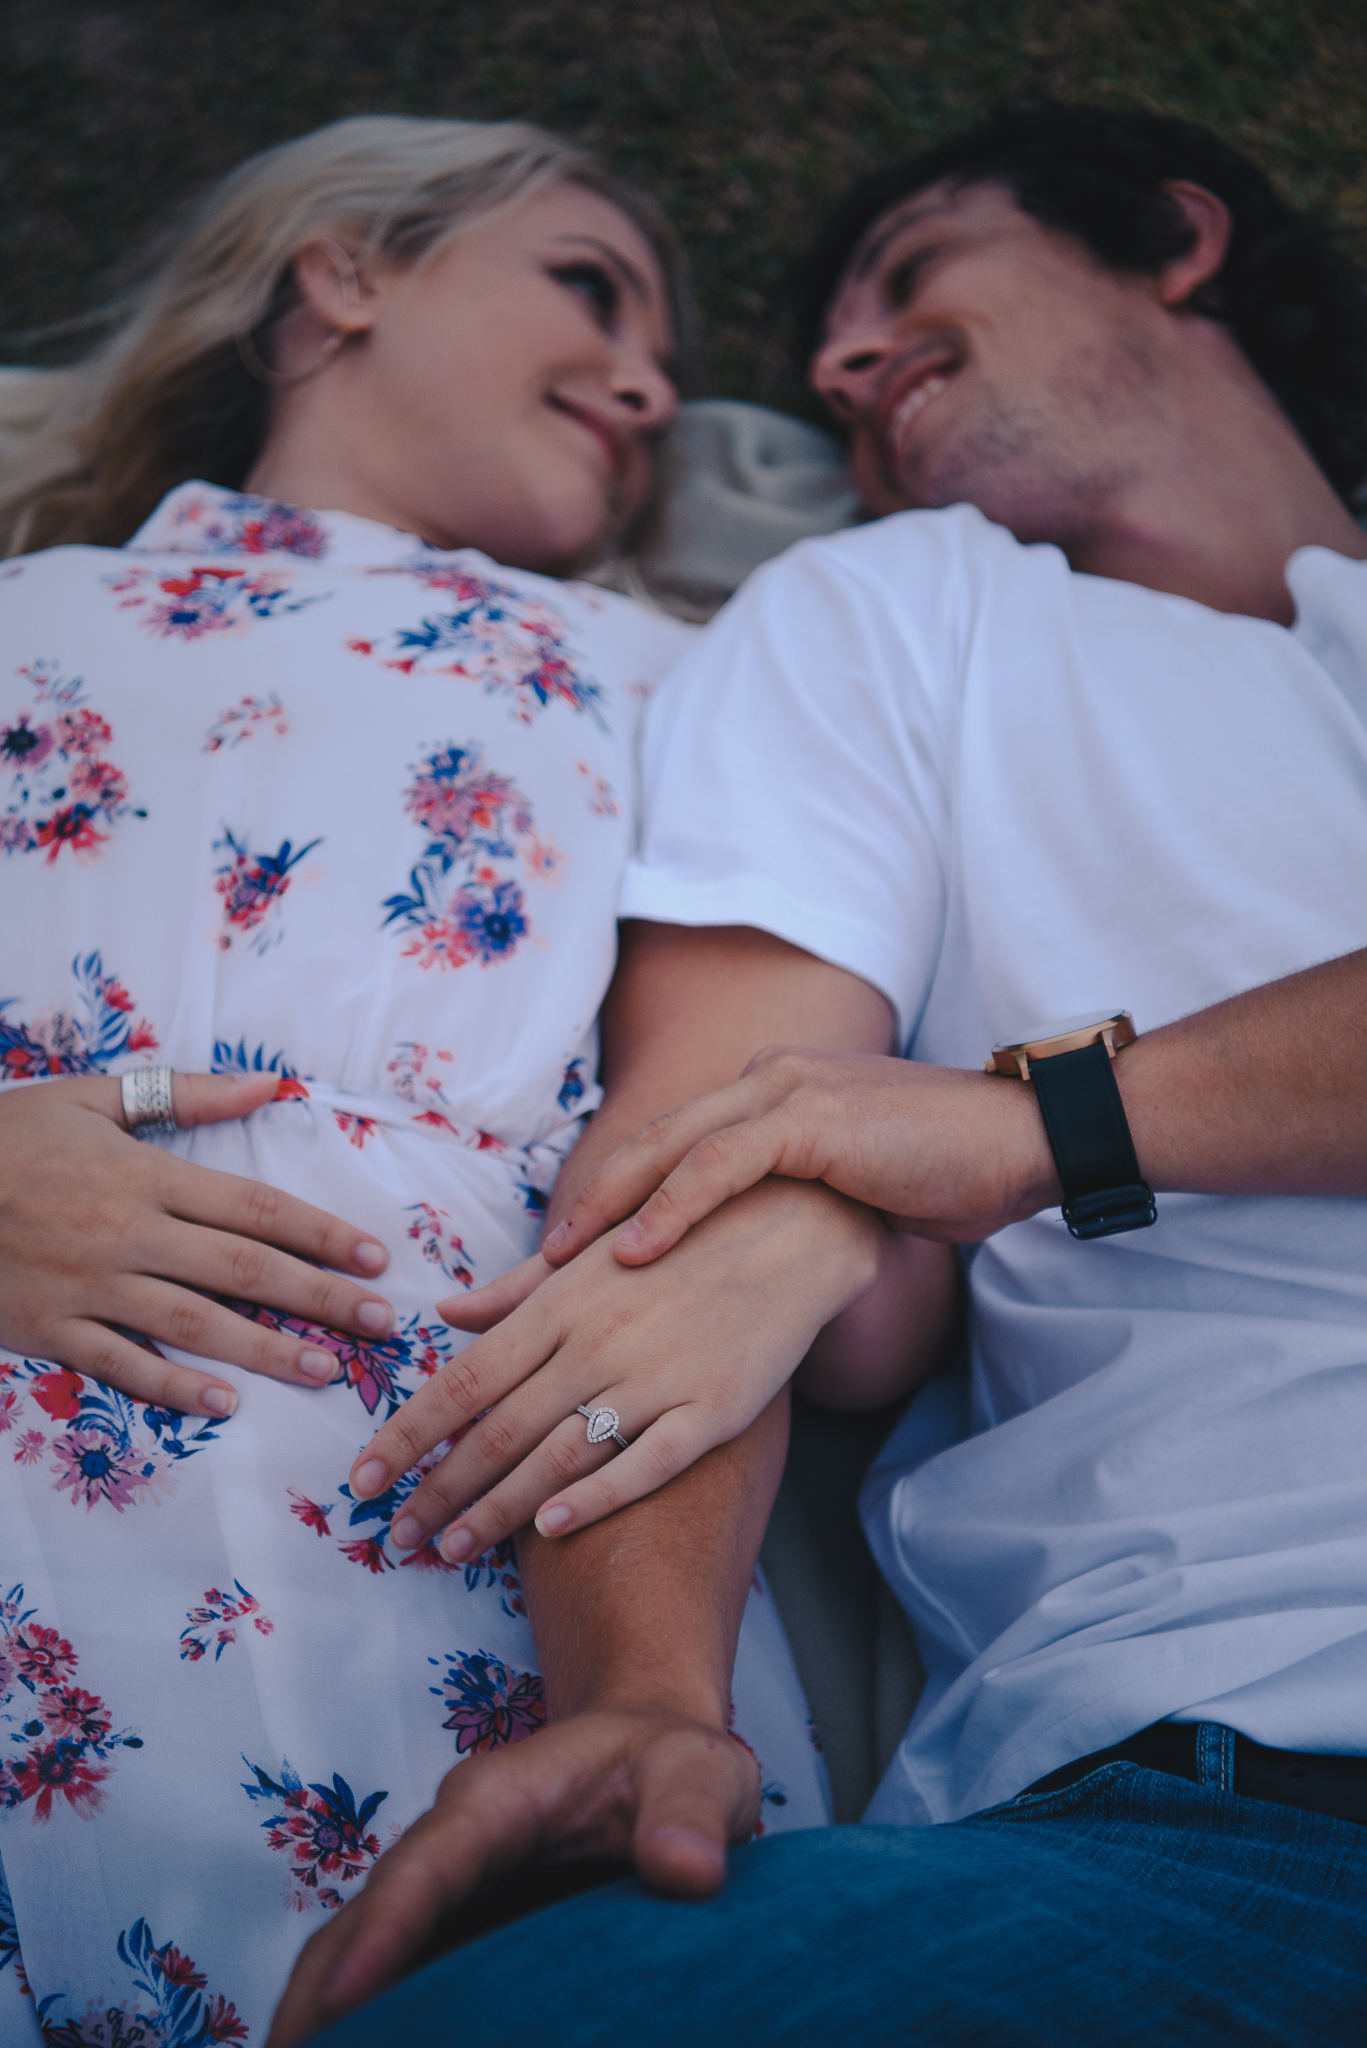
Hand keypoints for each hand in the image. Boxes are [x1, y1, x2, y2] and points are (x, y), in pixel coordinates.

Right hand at [0, 1073, 392, 1414]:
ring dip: (267, 1350)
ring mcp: (90, 1287)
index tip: (373, 1257)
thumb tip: (269, 1084)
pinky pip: (123, 1366)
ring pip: (195, 1325)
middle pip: (244, 1270)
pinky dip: (175, 1388)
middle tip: (380, 1323)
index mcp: (145, 1175)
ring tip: (326, 1370)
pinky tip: (226, 1403)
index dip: (321, 1234)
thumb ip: (186, 1094)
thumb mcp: (92, 1098)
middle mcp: (127, 1234)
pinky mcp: (52, 1331)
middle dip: (320, 1298)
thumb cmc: (6, 1137)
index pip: (255, 1208)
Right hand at [266, 1703, 758, 2046]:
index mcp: (499, 1800)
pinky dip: (367, 2019)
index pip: (429, 1866)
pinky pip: (395, 1979)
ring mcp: (447, 1895)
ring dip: (325, 2016)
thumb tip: (684, 1870)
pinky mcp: (457, 1935)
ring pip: (358, 1955)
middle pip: (364, 1920)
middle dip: (320, 1997)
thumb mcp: (703, 1771)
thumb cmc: (673, 1763)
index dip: (384, 1933)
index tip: (345, 2003)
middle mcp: (452, 1848)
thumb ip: (692, 1810)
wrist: (655, 1760)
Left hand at [349, 1178, 878, 1554]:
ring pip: (556, 1458)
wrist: (795, 1229)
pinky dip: (591, 1499)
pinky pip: (642, 1465)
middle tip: (394, 1537)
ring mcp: (655, 1379)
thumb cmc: (681, 1236)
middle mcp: (597, 1342)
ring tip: (450, 1548)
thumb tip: (446, 1315)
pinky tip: (548, 1530)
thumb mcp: (592, 1251)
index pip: (463, 1380)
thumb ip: (517, 1291)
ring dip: (494, 1510)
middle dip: (436, 1490)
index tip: (362, 1479)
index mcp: (561, 1303)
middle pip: (497, 1431)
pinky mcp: (711, 1411)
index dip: (407, 1434)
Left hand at [541, 1046, 1061, 1270]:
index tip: (576, 1252)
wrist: (1023, 1144)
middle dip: (593, 1197)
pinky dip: (671, 1205)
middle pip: (656, 1138)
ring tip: (563, 1260)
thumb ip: (797, 1201)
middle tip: (538, 1258)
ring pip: (673, 1145)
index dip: (621, 1193)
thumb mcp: (853, 1188)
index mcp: (775, 1093)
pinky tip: (634, 1249)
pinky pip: (721, 1162)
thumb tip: (759, 1257)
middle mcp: (770, 1081)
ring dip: (611, 1203)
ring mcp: (789, 1092)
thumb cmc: (949, 1177)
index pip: (678, 1141)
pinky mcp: (811, 1118)